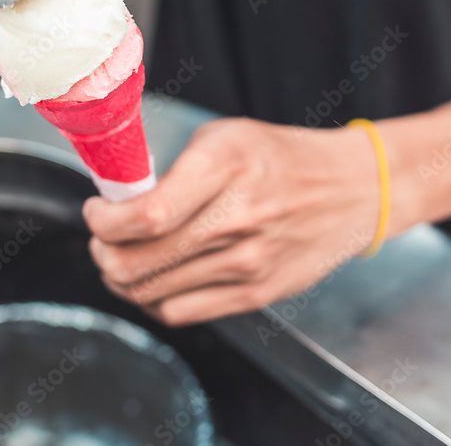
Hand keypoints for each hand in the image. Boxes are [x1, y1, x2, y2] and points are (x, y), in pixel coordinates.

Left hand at [83, 118, 384, 325]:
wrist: (352, 190)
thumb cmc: (282, 159)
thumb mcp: (226, 137)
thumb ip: (174, 169)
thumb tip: (119, 200)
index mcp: (225, 166)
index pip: (145, 215)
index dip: (103, 221)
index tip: (97, 211)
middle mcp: (236, 218)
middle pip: (136, 262)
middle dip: (102, 252)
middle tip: (105, 238)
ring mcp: (248, 262)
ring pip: (149, 294)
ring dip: (123, 279)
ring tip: (128, 257)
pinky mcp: (257, 293)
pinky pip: (180, 313)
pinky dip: (155, 300)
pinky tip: (160, 278)